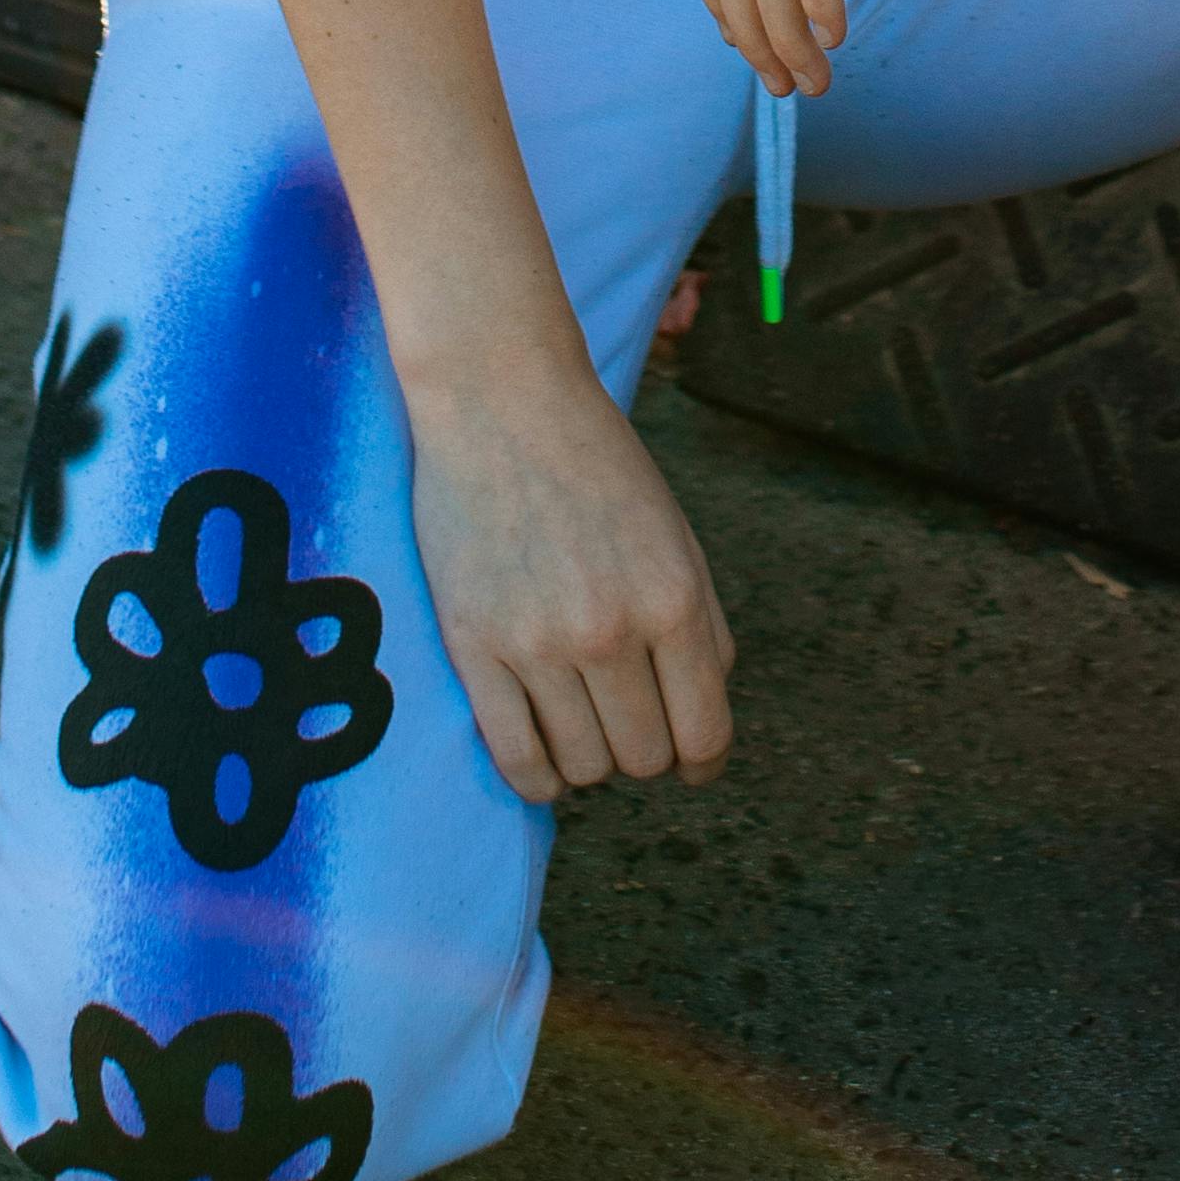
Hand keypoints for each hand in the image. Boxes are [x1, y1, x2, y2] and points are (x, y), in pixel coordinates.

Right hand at [401, 348, 735, 804]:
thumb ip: (702, 629)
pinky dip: (538, 779)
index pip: (704, 733)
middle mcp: (610, 629)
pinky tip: (546, 762)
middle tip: (629, 721)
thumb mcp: (677, 537)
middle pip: (643, 758)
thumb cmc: (597, 465)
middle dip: (645, 752)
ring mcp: (538, 642)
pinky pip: (515, 758)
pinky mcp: (475, 646)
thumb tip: (702, 721)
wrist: (501, 401)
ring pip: (583, 767)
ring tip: (583, 723)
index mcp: (673, 598)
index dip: (703, 764)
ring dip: (591, 761)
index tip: (693, 766)